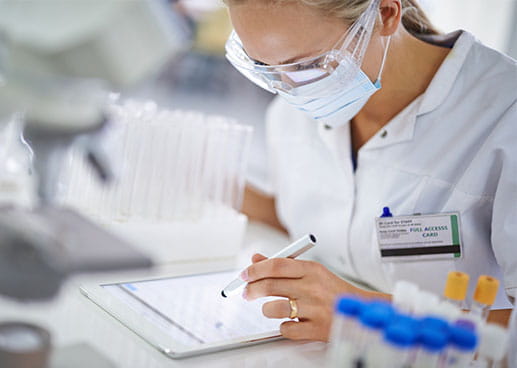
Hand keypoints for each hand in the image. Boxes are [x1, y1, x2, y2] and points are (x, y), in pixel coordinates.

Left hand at [241, 253, 359, 341]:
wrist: (360, 311)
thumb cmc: (332, 291)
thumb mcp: (311, 272)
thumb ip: (283, 265)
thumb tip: (256, 259)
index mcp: (312, 269)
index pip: (277, 265)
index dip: (256, 269)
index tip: (244, 275)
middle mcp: (313, 287)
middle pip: (270, 285)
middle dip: (252, 289)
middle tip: (246, 292)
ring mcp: (315, 309)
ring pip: (274, 308)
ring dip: (266, 309)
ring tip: (271, 308)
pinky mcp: (316, 329)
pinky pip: (286, 329)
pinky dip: (284, 327)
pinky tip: (290, 322)